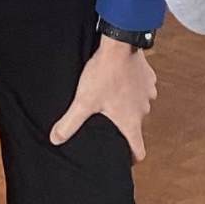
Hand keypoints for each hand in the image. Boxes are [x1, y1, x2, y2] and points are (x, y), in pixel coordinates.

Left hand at [50, 36, 156, 161]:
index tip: (124, 159)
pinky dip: (133, 88)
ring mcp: (148, 93)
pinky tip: (119, 81)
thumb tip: (55, 139)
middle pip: (136, 126)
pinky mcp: (149, 78)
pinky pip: (142, 88)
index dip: (131, 157)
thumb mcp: (83, 100)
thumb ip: (70, 123)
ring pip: (139, 106)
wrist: (120, 44)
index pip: (138, 150)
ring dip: (129, 105)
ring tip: (111, 98)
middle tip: (107, 121)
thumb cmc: (104, 74)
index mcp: (130, 121)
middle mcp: (143, 110)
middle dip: (124, 126)